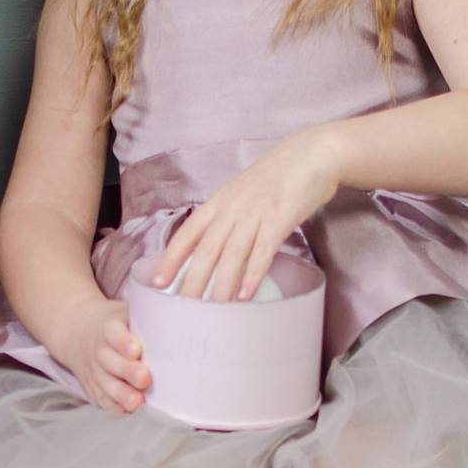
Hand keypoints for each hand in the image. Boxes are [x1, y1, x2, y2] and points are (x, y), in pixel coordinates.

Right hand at [61, 294, 151, 414]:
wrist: (80, 334)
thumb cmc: (120, 326)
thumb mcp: (130, 312)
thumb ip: (155, 312)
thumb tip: (190, 301)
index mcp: (109, 327)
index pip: (114, 333)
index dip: (123, 342)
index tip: (136, 349)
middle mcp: (99, 350)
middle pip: (109, 362)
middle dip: (126, 371)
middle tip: (144, 378)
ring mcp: (95, 371)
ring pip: (106, 384)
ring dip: (121, 394)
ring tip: (137, 401)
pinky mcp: (94, 388)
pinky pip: (103, 400)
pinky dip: (115, 407)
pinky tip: (129, 411)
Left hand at [145, 127, 345, 301]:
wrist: (310, 155)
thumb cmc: (277, 177)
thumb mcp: (241, 193)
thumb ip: (226, 217)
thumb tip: (212, 247)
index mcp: (218, 202)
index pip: (187, 233)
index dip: (171, 258)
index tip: (157, 281)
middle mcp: (231, 209)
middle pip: (206, 250)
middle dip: (192, 282)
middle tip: (182, 309)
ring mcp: (255, 214)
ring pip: (232, 255)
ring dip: (221, 286)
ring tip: (213, 312)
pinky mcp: (279, 219)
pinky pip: (263, 252)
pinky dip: (253, 275)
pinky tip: (245, 295)